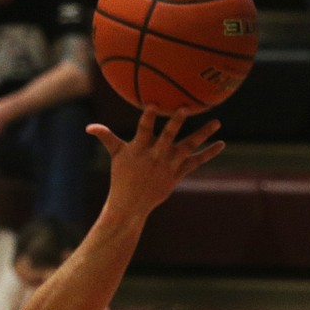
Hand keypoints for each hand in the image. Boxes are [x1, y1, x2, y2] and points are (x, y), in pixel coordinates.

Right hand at [88, 108, 224, 219]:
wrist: (131, 205)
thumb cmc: (122, 177)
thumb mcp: (115, 156)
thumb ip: (106, 137)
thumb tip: (89, 127)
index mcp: (140, 149)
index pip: (143, 129)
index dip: (148, 117)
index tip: (153, 104)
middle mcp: (156, 155)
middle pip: (168, 136)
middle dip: (176, 123)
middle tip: (185, 109)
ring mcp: (168, 164)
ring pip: (187, 146)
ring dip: (202, 135)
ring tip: (217, 122)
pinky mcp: (177, 174)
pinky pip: (196, 162)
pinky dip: (208, 153)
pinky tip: (220, 144)